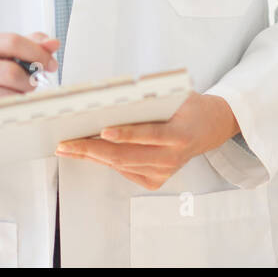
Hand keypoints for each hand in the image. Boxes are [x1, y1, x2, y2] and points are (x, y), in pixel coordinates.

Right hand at [0, 31, 58, 127]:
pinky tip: (4, 104)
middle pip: (11, 72)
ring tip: (14, 93)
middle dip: (29, 80)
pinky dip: (8, 110)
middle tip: (32, 83)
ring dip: (19, 97)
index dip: (37, 53)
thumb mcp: (4, 52)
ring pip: (6, 96)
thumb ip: (30, 44)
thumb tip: (52, 44)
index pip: (13, 42)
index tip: (49, 64)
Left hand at [54, 92, 238, 190]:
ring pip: (120, 165)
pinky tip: (89, 152)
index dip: (125, 134)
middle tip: (67, 143)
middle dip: (92, 150)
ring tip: (68, 148)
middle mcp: (172, 157)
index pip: (148, 135)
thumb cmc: (190, 107)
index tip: (103, 130)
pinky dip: (105, 161)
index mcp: (179, 134)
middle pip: (125, 156)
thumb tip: (114, 100)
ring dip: (92, 156)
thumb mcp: (178, 96)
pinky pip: (124, 171)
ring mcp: (164, 172)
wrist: (210, 127)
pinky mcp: (156, 180)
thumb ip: (152, 100)